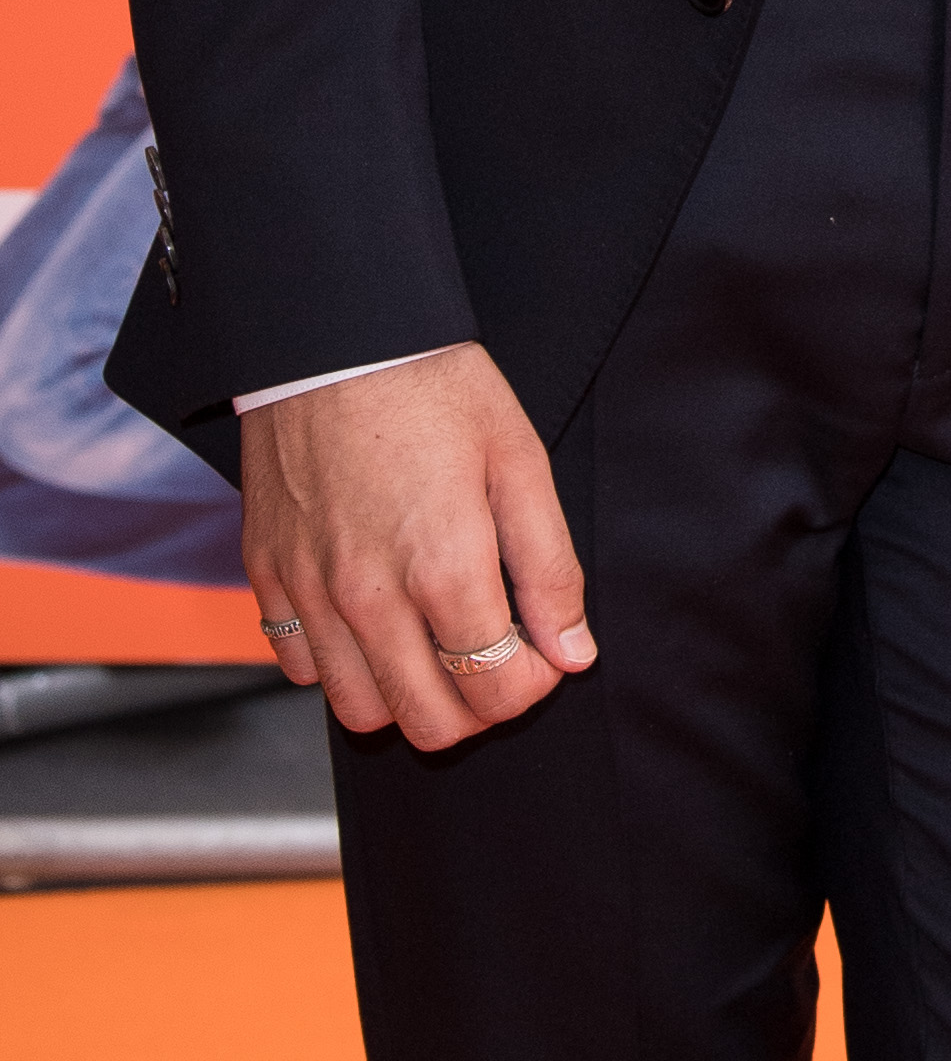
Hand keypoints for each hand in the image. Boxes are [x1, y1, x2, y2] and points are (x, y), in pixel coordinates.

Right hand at [243, 340, 594, 747]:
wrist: (333, 337)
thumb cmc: (434, 389)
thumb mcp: (520, 463)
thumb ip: (550, 568)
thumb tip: (573, 653)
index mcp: (443, 567)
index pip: (495, 690)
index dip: (532, 687)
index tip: (542, 655)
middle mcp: (369, 595)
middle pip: (430, 722)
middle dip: (478, 709)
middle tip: (497, 662)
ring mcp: (310, 591)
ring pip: (360, 711)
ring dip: (409, 697)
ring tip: (436, 646)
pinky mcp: (267, 576)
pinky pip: (300, 666)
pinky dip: (340, 664)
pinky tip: (374, 620)